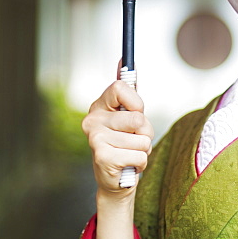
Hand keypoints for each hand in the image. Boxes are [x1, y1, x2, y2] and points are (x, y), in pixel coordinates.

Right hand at [82, 80, 154, 198]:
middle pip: (137, 118)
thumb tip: (123, 59)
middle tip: (133, 140)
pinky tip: (128, 164)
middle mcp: (93, 120)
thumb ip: (128, 91)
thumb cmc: (125, 145)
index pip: (119, 87)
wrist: (116, 179)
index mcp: (99, 106)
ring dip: (143, 150)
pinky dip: (140, 162)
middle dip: (145, 132)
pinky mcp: (102, 157)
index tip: (135, 112)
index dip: (136, 102)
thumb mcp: (128, 116)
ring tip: (130, 153)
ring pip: (142, 139)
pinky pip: (140, 155)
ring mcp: (95, 139)